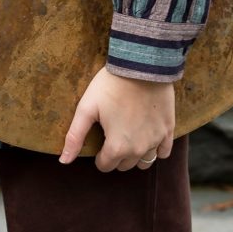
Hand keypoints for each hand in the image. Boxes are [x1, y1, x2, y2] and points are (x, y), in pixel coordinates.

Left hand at [59, 67, 175, 171]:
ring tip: (129, 138)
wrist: (142, 65)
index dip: (99, 156)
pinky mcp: (168, 130)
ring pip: (144, 162)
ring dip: (136, 155)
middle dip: (116, 155)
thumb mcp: (86, 108)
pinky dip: (156, 149)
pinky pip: (164, 152)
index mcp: (117, 147)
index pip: (105, 166)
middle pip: (124, 165)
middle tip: (112, 136)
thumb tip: (64, 161)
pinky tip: (148, 136)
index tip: (99, 141)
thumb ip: (75, 137)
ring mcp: (156, 140)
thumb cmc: (110, 86)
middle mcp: (138, 149)